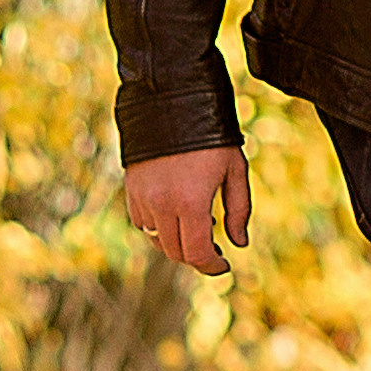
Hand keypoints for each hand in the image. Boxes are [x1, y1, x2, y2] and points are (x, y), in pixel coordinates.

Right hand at [124, 148, 251, 278]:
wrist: (173, 104)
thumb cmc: (213, 137)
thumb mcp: (235, 170)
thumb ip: (239, 210)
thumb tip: (239, 243)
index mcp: (191, 203)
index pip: (196, 253)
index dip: (211, 266)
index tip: (223, 265)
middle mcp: (162, 205)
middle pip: (176, 252)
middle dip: (196, 256)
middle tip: (214, 249)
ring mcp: (143, 198)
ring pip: (157, 240)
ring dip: (177, 242)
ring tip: (198, 224)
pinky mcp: (131, 190)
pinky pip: (142, 223)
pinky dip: (159, 228)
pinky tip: (176, 213)